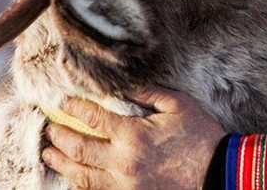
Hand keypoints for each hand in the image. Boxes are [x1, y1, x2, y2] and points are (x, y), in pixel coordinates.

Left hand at [42, 86, 225, 189]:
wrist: (217, 173)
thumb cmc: (200, 136)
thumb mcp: (179, 105)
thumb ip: (149, 93)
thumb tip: (125, 87)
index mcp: (133, 135)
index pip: (93, 118)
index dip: (74, 108)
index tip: (64, 102)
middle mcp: (122, 161)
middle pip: (78, 149)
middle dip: (59, 137)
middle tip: (49, 129)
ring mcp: (124, 183)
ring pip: (81, 176)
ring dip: (61, 163)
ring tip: (49, 154)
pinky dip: (81, 184)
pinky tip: (74, 176)